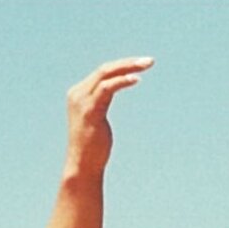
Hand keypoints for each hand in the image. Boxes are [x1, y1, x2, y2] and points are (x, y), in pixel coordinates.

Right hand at [64, 57, 152, 176]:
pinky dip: (121, 81)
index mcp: (79, 93)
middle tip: (150, 61)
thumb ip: (102, 101)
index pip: (102, 73)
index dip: (122, 65)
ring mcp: (82, 101)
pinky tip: (136, 79)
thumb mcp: (98, 117)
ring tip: (146, 65)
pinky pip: (106, 89)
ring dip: (128, 67)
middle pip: (105, 69)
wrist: (83, 166)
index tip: (142, 64)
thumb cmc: (93, 147)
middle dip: (128, 63)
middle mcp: (78, 94)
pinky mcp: (90, 111)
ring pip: (106, 74)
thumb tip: (111, 93)